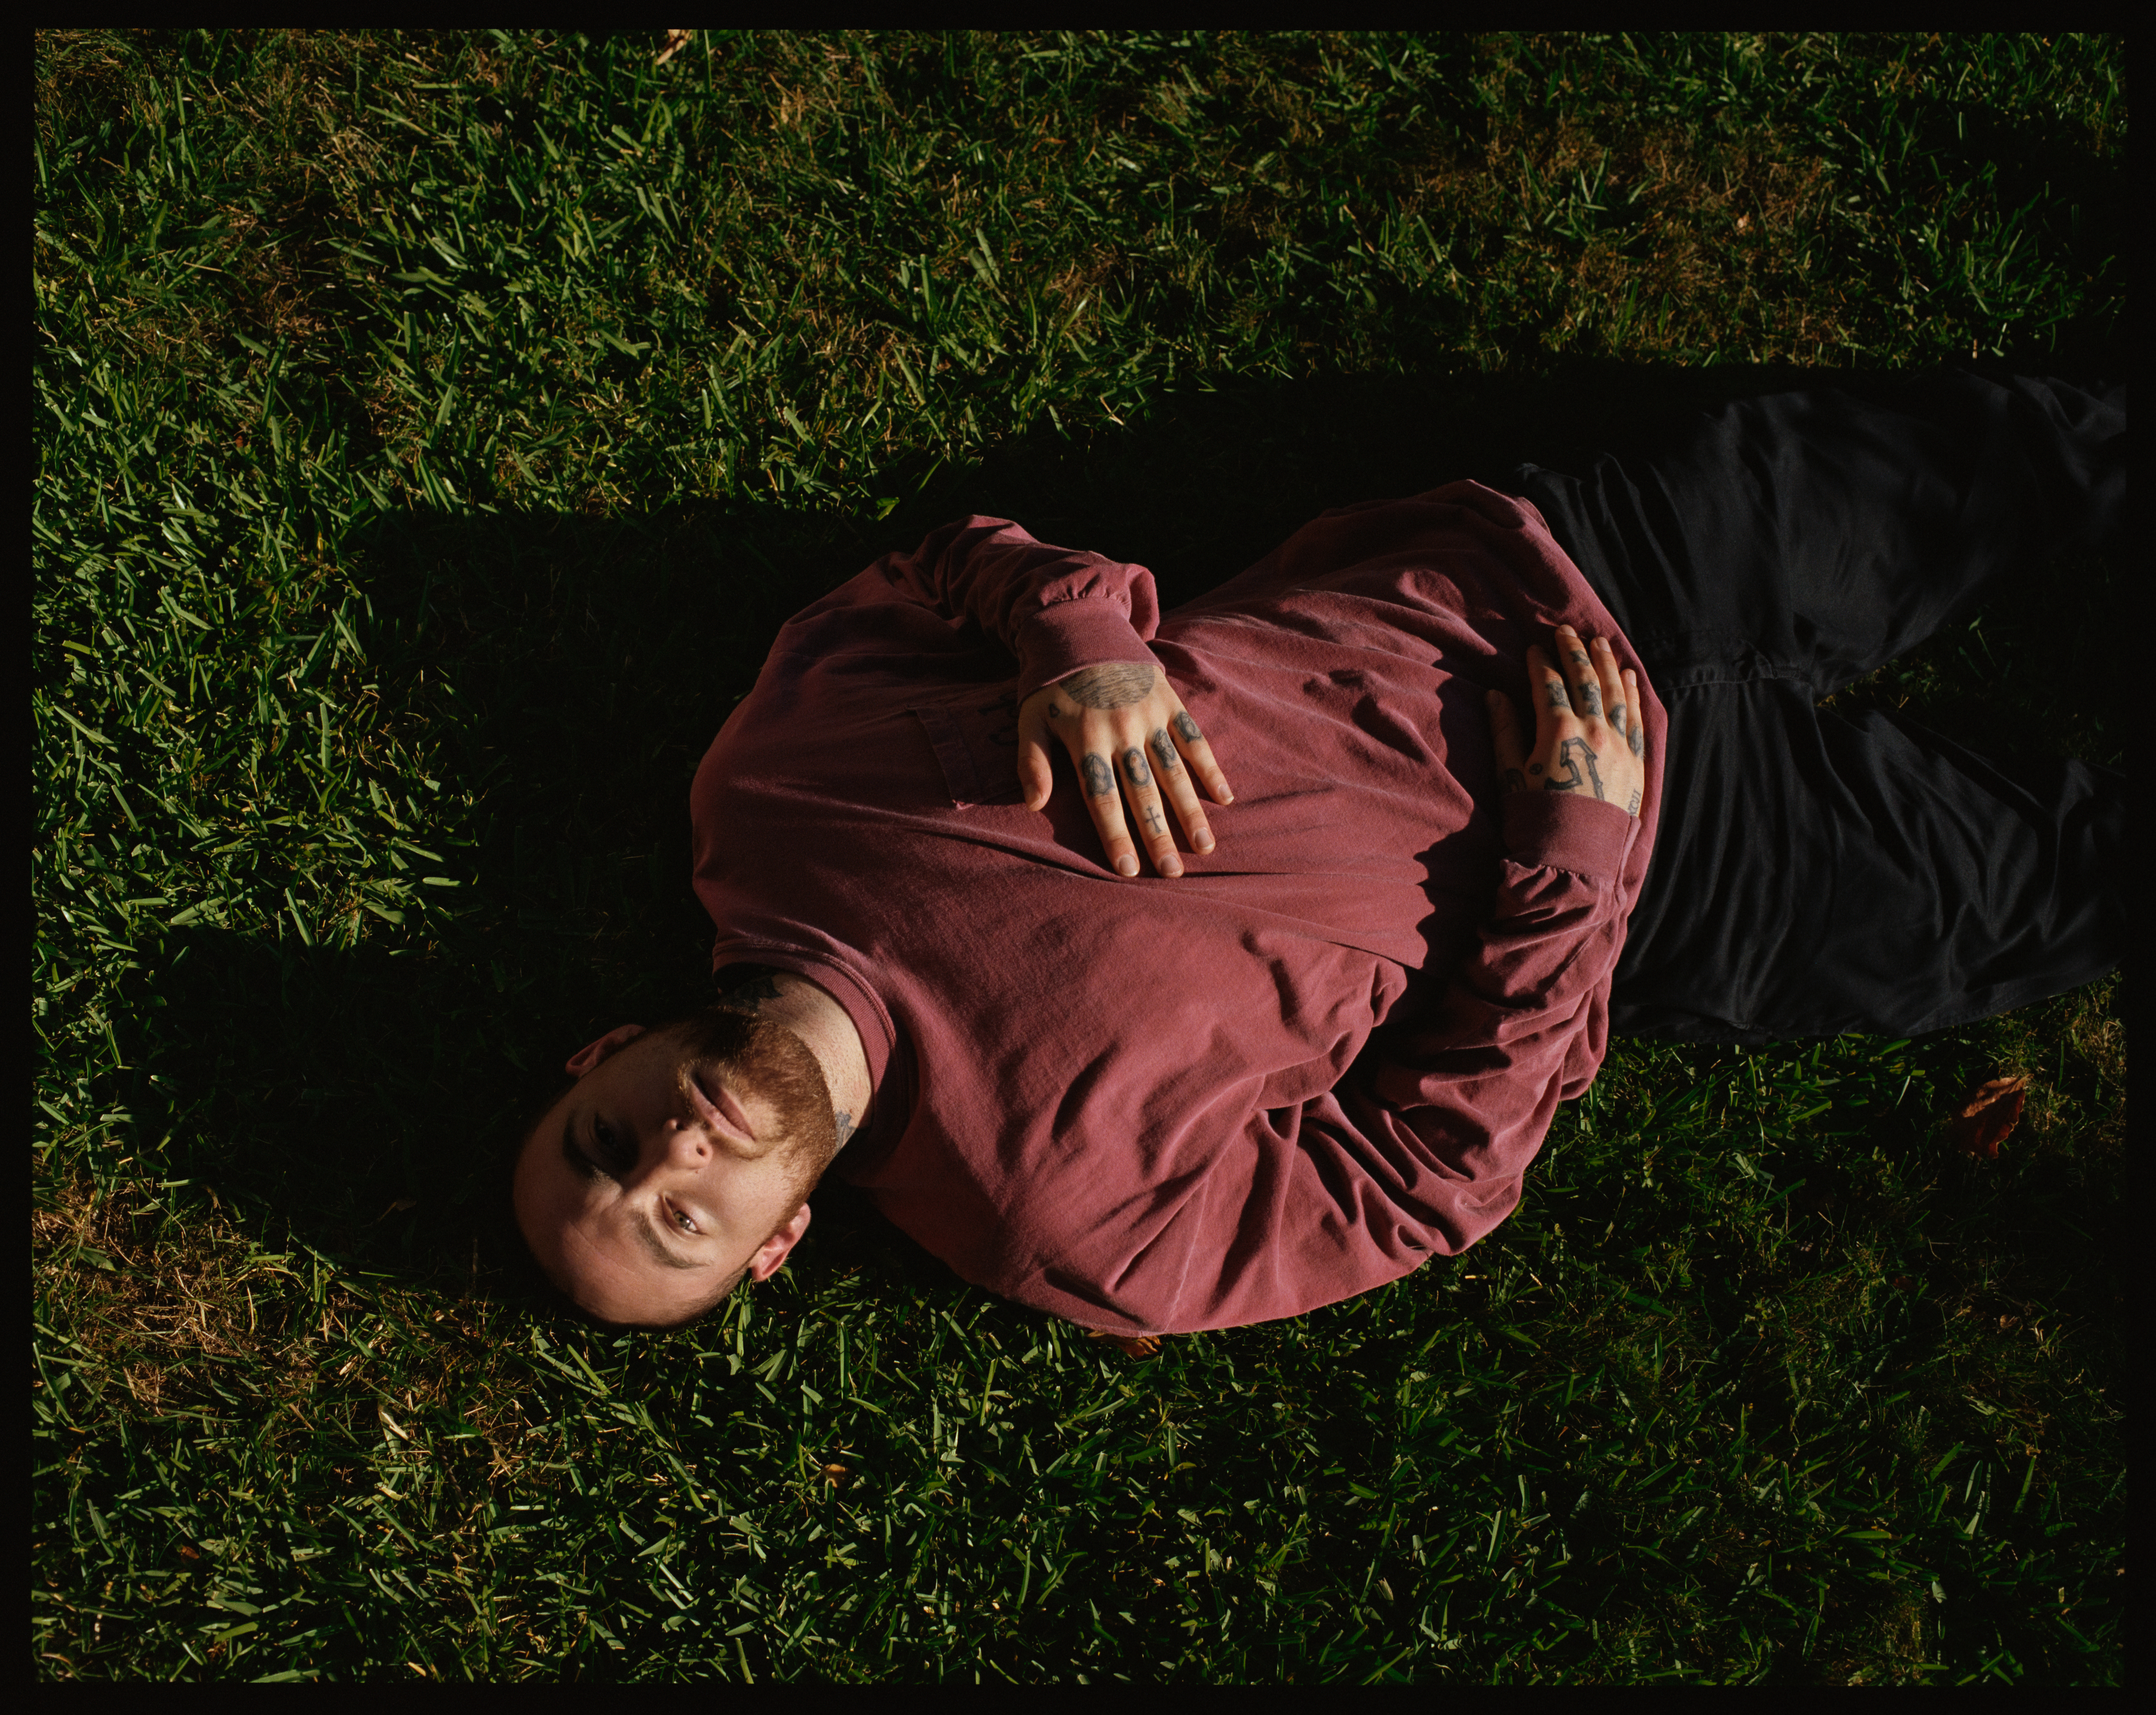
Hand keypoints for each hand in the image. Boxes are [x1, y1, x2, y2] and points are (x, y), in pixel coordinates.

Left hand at [1018, 662, 1232, 877]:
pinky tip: (1223, 798)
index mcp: (1085, 739)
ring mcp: (1148, 716)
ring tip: (1204, 846)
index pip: (1102, 797)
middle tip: (1173, 873)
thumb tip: (1033, 805)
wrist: (1082, 628)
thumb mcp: (1031, 718)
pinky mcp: (1169, 702)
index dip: (1116, 834)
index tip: (1129, 869)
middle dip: (1158, 835)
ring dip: (1189, 811)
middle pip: (1142, 792)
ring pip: (1172, 771)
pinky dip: (1210, 768)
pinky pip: (1194, 739)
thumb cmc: (1052, 684)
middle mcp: (1120, 731)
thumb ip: (1032, 761)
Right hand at [1487, 624, 1644, 816]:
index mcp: (1559, 732)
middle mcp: (1594, 731)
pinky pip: (1637, 718)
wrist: (1575, 860)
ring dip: (1606, 663)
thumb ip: (1505, 732)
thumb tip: (1495, 696)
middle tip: (1566, 631)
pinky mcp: (1636, 762)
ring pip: (1616, 692)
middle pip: (1585, 679)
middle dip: (1574, 651)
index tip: (1535, 649)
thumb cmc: (1536, 820)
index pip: (1549, 685)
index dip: (1541, 664)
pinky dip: (1633, 692)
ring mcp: (1619, 745)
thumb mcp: (1511, 776)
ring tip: (1599, 642)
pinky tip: (1629, 676)